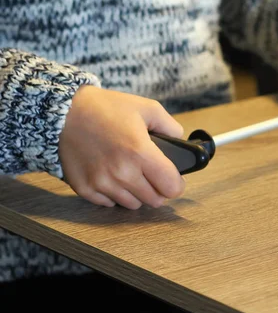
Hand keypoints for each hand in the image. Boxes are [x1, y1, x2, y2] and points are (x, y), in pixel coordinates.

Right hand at [58, 86, 185, 208]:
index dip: (177, 184)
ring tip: (132, 174)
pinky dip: (114, 194)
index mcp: (140, 153)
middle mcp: (122, 173)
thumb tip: (180, 140)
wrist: (62, 112)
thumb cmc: (105, 108)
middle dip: (158, 189)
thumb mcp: (146, 107)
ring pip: (133, 205)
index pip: (172, 188)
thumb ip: (170, 125)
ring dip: (137, 193)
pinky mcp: (85, 189)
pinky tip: (112, 176)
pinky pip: (109, 204)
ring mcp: (102, 183)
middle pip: (155, 201)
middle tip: (153, 175)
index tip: (174, 179)